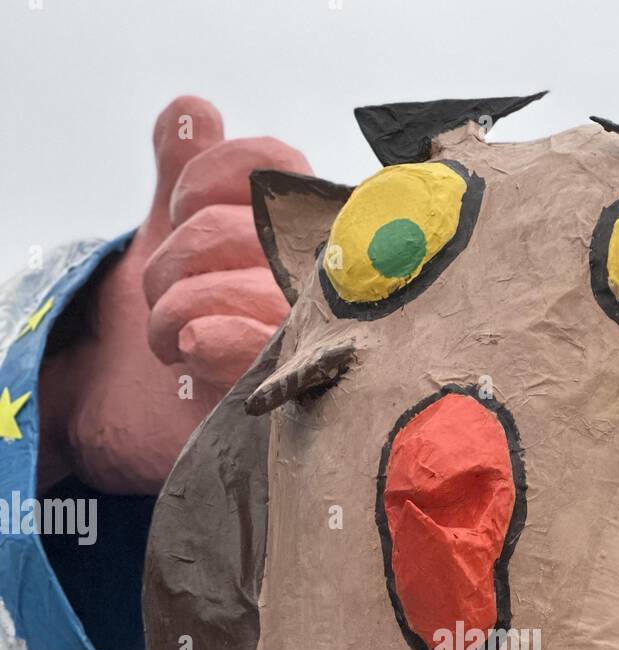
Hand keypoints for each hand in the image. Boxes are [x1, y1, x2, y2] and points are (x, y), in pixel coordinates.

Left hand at [40, 96, 310, 493]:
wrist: (138, 406)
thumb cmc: (177, 315)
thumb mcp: (174, 231)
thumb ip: (188, 168)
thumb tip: (195, 113)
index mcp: (302, 230)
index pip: (275, 167)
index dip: (211, 179)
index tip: (176, 208)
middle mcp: (318, 281)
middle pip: (239, 231)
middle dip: (176, 257)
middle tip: (159, 294)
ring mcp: (311, 338)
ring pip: (240, 289)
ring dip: (176, 310)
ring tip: (167, 338)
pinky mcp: (287, 395)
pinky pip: (257, 346)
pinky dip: (212, 339)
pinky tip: (191, 348)